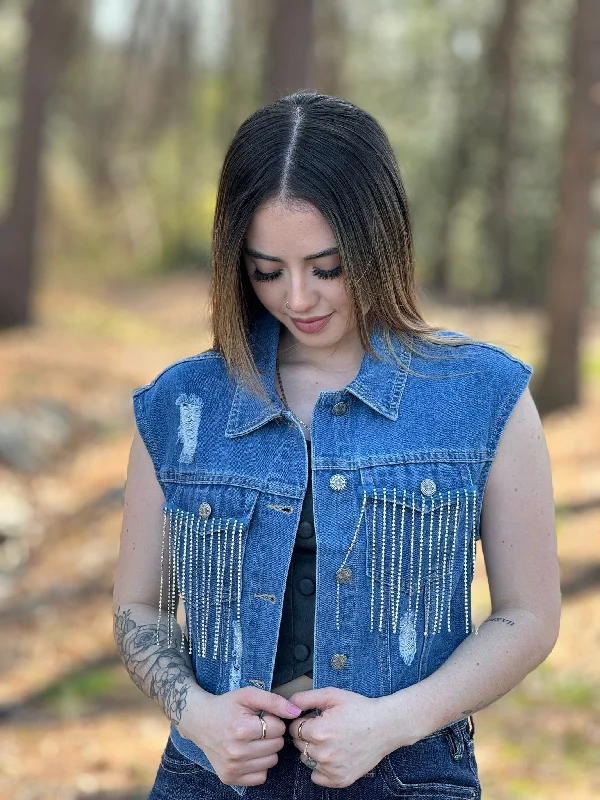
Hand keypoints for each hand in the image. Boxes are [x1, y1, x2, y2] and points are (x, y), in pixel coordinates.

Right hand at [177, 685, 301, 786]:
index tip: (261, 717)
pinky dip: (259, 765)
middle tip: (257, 728)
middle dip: (271, 735)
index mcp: (241, 729)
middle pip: (276, 746)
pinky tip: (248, 753)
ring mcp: (232, 767)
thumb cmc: (227, 706)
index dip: (273, 720)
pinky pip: (261, 776)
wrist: (199, 721)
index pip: (278, 729)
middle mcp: (236, 752)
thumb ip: (274, 701)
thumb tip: (296, 712)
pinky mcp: (229, 778)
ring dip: (267, 750)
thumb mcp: (248, 695)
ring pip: (271, 762)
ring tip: (252, 739)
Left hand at [287, 687, 408, 788]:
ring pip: (307, 760)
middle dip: (308, 735)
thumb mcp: (332, 695)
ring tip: (332, 740)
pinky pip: (317, 777)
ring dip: (314, 751)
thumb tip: (289, 704)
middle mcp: (323, 753)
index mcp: (319, 731)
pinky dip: (321, 768)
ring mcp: (332, 769)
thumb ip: (306, 698)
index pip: (294, 728)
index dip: (304, 721)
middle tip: (326, 727)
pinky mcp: (340, 780)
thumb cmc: (359, 708)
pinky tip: (334, 754)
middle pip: (299, 744)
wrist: (386, 726)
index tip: (316, 718)